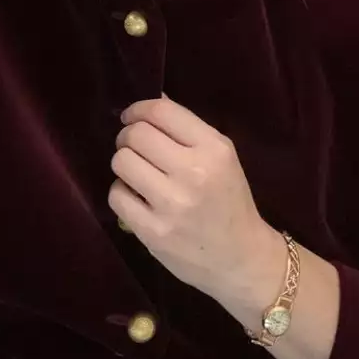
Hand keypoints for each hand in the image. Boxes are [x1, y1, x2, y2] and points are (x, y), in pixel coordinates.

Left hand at [109, 95, 280, 300]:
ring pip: (121, 162)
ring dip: (124, 164)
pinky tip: (137, 198)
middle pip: (135, 135)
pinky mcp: (153, 232)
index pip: (161, 112)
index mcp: (214, 149)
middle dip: (127, 137)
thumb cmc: (230, 201)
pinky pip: (116, 195)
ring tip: (138, 174)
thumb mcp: (222, 158)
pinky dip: (122, 193)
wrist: (241, 258)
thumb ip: (187, 130)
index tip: (132, 117)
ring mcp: (172, 205)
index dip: (138, 109)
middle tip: (133, 147)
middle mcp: (193, 173)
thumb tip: (151, 100)